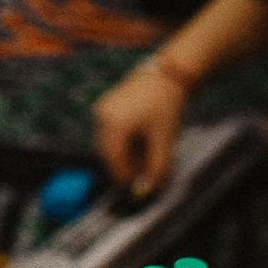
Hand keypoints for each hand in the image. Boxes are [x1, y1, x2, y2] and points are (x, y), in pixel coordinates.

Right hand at [93, 58, 188, 196]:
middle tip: (145, 171)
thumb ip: (156, 168)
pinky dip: (122, 142)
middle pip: (108, 154)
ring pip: (108, 144)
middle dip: (126, 166)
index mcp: (114, 125)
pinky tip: (140, 141)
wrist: (166, 76)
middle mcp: (101, 117)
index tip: (141, 185)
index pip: (114, 161)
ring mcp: (101, 110)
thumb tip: (147, 190)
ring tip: (146, 154)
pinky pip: (108, 132)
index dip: (127, 177)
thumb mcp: (164, 140)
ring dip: (124, 154)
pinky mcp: (104, 106)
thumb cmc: (165, 106)